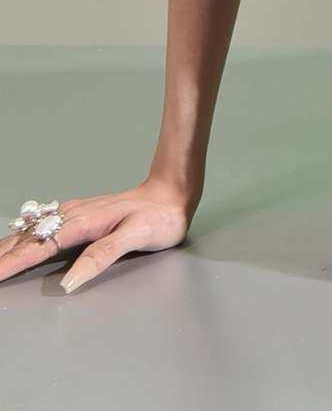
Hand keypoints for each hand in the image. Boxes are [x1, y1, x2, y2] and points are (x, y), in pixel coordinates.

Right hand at [0, 175, 195, 293]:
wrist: (172, 193)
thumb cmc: (158, 217)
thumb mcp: (135, 237)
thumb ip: (101, 256)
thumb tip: (69, 281)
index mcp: (82, 223)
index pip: (38, 247)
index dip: (12, 262)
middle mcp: (74, 215)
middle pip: (28, 237)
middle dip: (2, 254)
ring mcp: (76, 212)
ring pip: (32, 230)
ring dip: (8, 245)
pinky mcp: (80, 213)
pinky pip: (43, 225)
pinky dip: (24, 235)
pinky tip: (18, 238)